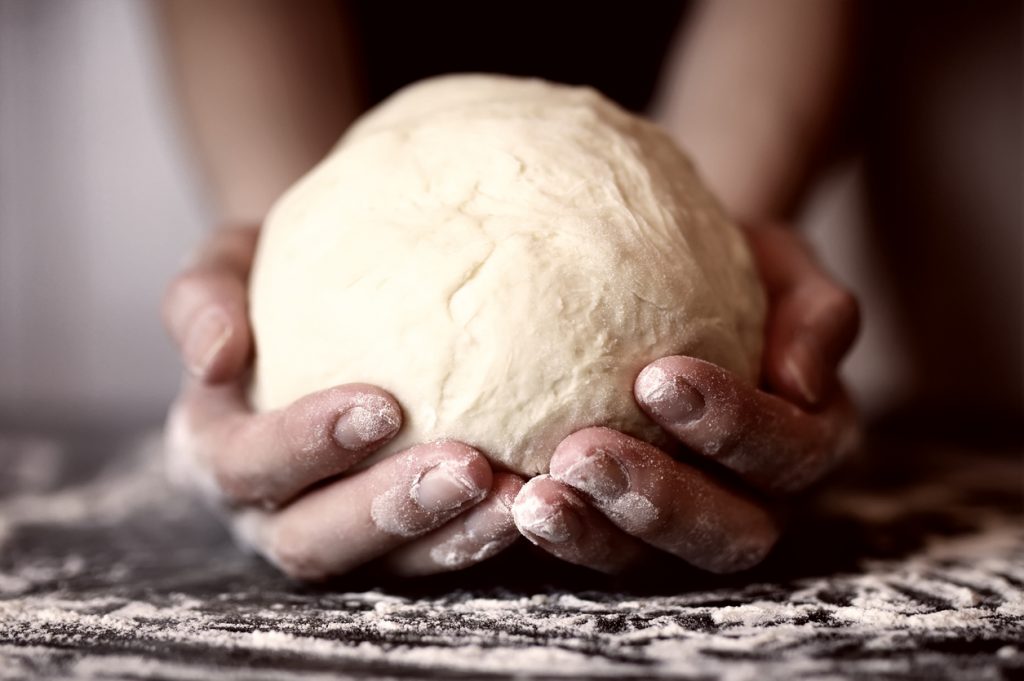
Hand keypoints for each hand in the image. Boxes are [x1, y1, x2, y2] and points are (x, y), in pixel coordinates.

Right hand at [162, 226, 522, 578]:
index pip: (245, 463)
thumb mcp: (228, 262)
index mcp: (213, 446)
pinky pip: (432, 556)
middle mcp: (263, 508)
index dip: (304, 445)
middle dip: (387, 510)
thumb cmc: (273, 275)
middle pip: (310, 538)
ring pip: (382, 565)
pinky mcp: (391, 542)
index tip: (384, 405)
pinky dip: (479, 534)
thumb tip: (216, 354)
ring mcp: (330, 532)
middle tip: (468, 466)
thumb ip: (203, 296)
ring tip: (518, 495)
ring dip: (449, 536)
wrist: (327, 295)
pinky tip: (533, 497)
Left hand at [512, 223, 859, 573]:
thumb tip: (802, 380)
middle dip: (659, 501)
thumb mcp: (782, 264)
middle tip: (582, 453)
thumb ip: (815, 311)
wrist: (667, 277)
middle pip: (730, 533)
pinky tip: (501, 494)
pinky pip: (589, 546)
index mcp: (806, 439)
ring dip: (593, 532)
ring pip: (651, 558)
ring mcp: (683, 525)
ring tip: (533, 498)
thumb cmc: (731, 266)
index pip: (791, 451)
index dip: (735, 426)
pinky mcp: (618, 529)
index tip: (660, 377)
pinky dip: (552, 530)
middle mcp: (755, 499)